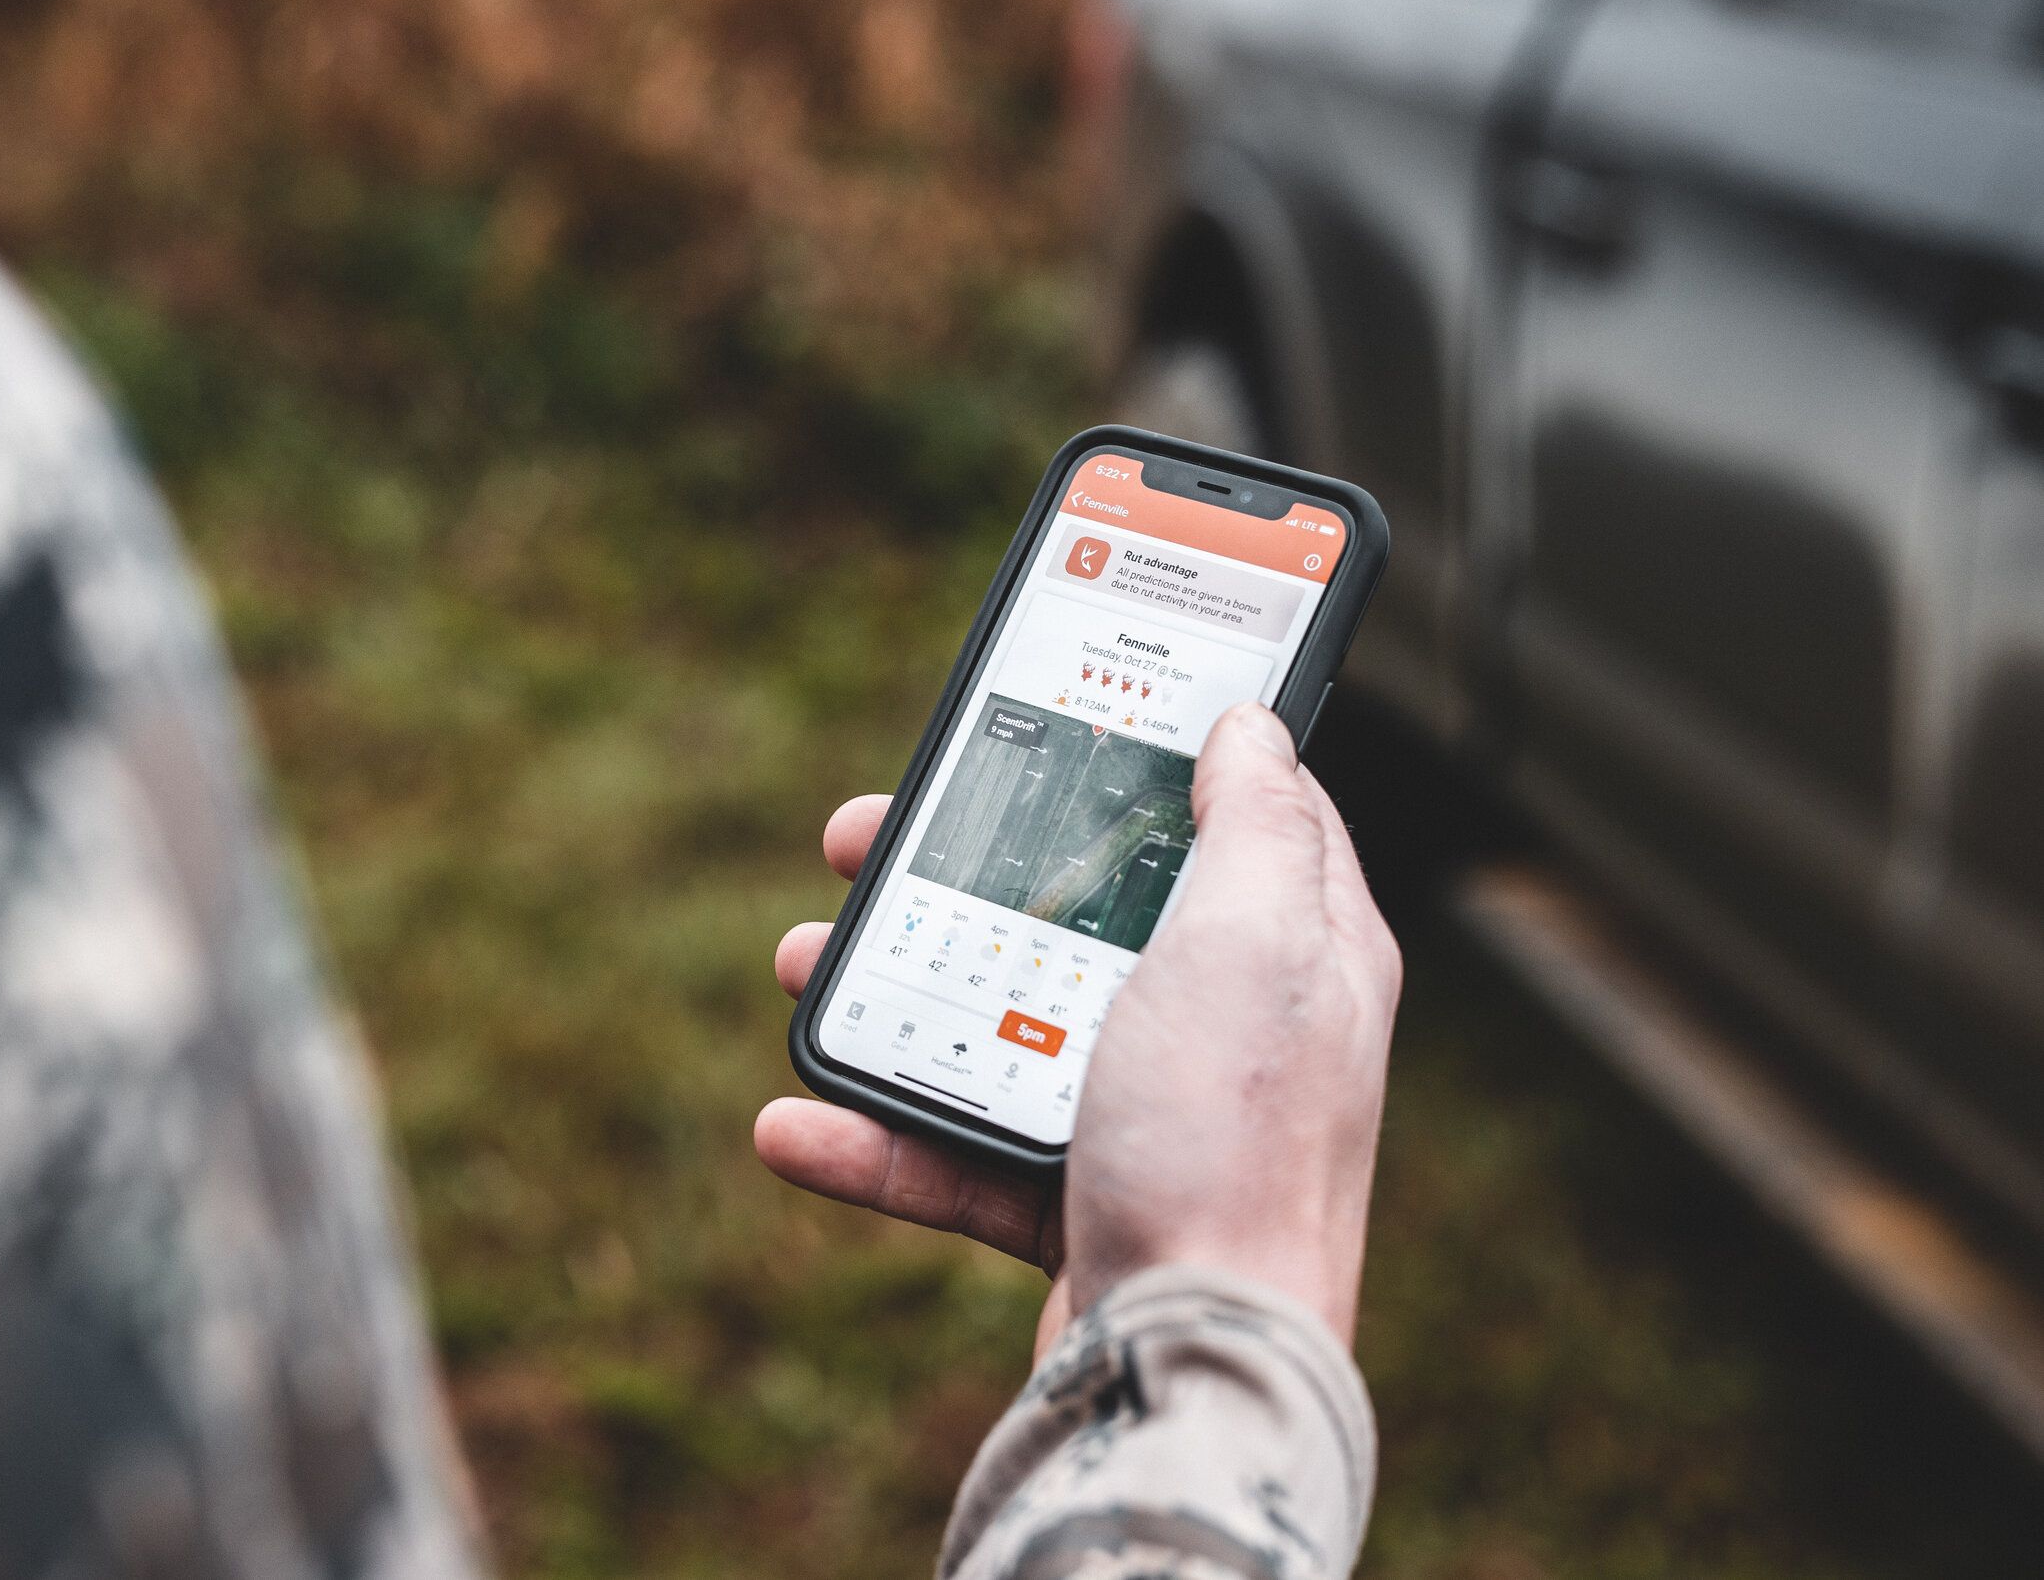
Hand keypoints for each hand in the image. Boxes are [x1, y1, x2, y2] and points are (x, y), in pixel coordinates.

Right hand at [757, 703, 1400, 1350]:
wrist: (1192, 1369)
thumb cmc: (1233, 1147)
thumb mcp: (1255, 946)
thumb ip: (1256, 824)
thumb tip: (1250, 725)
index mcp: (1292, 951)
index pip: (1232, 815)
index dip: (1140, 758)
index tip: (1048, 718)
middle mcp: (1227, 1026)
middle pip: (1083, 911)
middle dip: (960, 873)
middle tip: (857, 839)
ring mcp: (1149, 1116)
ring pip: (1003, 1021)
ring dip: (890, 991)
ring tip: (798, 964)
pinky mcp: (1078, 1200)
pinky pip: (959, 1150)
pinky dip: (876, 1139)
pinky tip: (795, 1126)